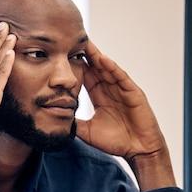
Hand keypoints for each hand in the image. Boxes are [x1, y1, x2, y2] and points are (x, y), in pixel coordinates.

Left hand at [76, 40, 174, 189]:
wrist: (137, 151)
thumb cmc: (116, 142)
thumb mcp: (87, 131)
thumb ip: (73, 124)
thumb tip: (54, 120)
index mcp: (100, 97)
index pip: (86, 77)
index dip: (76, 67)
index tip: (63, 56)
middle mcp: (111, 90)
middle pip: (96, 68)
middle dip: (85, 55)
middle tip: (72, 40)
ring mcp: (122, 90)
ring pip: (107, 69)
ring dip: (97, 57)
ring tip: (86, 44)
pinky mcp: (134, 93)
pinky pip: (121, 78)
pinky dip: (112, 68)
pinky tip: (102, 59)